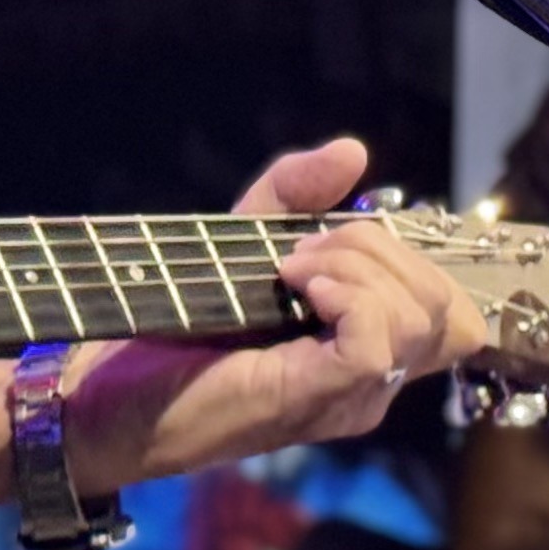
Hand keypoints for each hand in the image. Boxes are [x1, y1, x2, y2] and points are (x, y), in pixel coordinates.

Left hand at [65, 136, 487, 487]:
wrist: (97, 393)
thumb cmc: (166, 328)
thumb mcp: (238, 242)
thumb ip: (294, 195)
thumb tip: (353, 150)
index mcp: (363, 353)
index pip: (451, 311)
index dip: (407, 257)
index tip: (327, 238)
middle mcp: (370, 384)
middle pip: (448, 311)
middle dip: (383, 250)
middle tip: (302, 249)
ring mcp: (347, 398)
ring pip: (420, 321)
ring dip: (359, 266)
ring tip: (291, 267)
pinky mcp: (311, 398)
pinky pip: (375, 344)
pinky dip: (344, 295)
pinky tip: (294, 284)